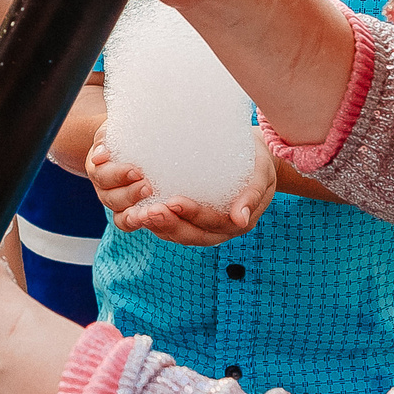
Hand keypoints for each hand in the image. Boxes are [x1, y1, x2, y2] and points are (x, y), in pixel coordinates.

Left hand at [84, 124, 275, 246]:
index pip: (213, 224)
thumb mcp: (260, 173)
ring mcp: (200, 227)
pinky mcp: (184, 219)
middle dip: (168, 224)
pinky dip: (150, 220)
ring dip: (155, 226)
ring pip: (174, 233)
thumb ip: (252, 194)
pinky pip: (166, 225)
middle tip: (148, 211)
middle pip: (190, 235)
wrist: (251, 158)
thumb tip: (240, 219)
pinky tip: (133, 209)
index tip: (174, 202)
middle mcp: (217, 230)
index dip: (193, 216)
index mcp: (237, 222)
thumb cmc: (257, 161)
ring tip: (136, 213)